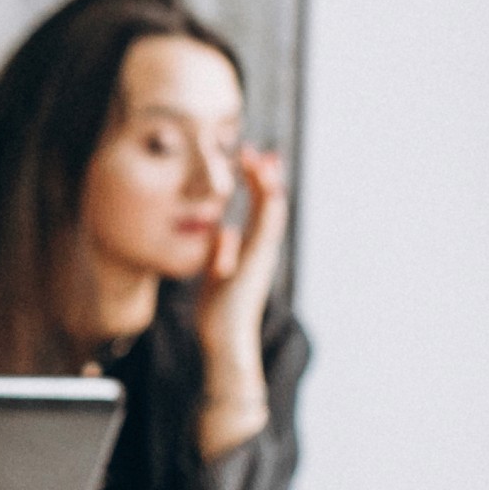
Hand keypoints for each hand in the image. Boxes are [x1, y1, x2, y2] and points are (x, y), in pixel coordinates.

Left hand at [195, 150, 289, 360]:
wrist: (223, 338)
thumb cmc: (218, 311)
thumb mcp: (215, 273)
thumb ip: (220, 252)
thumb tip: (223, 232)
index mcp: (251, 250)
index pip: (258, 209)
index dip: (256, 183)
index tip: (248, 159)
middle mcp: (261, 250)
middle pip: (270, 205)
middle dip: (267, 177)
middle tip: (263, 151)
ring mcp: (262, 256)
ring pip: (272, 214)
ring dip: (270, 186)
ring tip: (267, 161)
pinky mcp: (257, 264)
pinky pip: (267, 231)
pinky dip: (270, 209)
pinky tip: (269, 189)